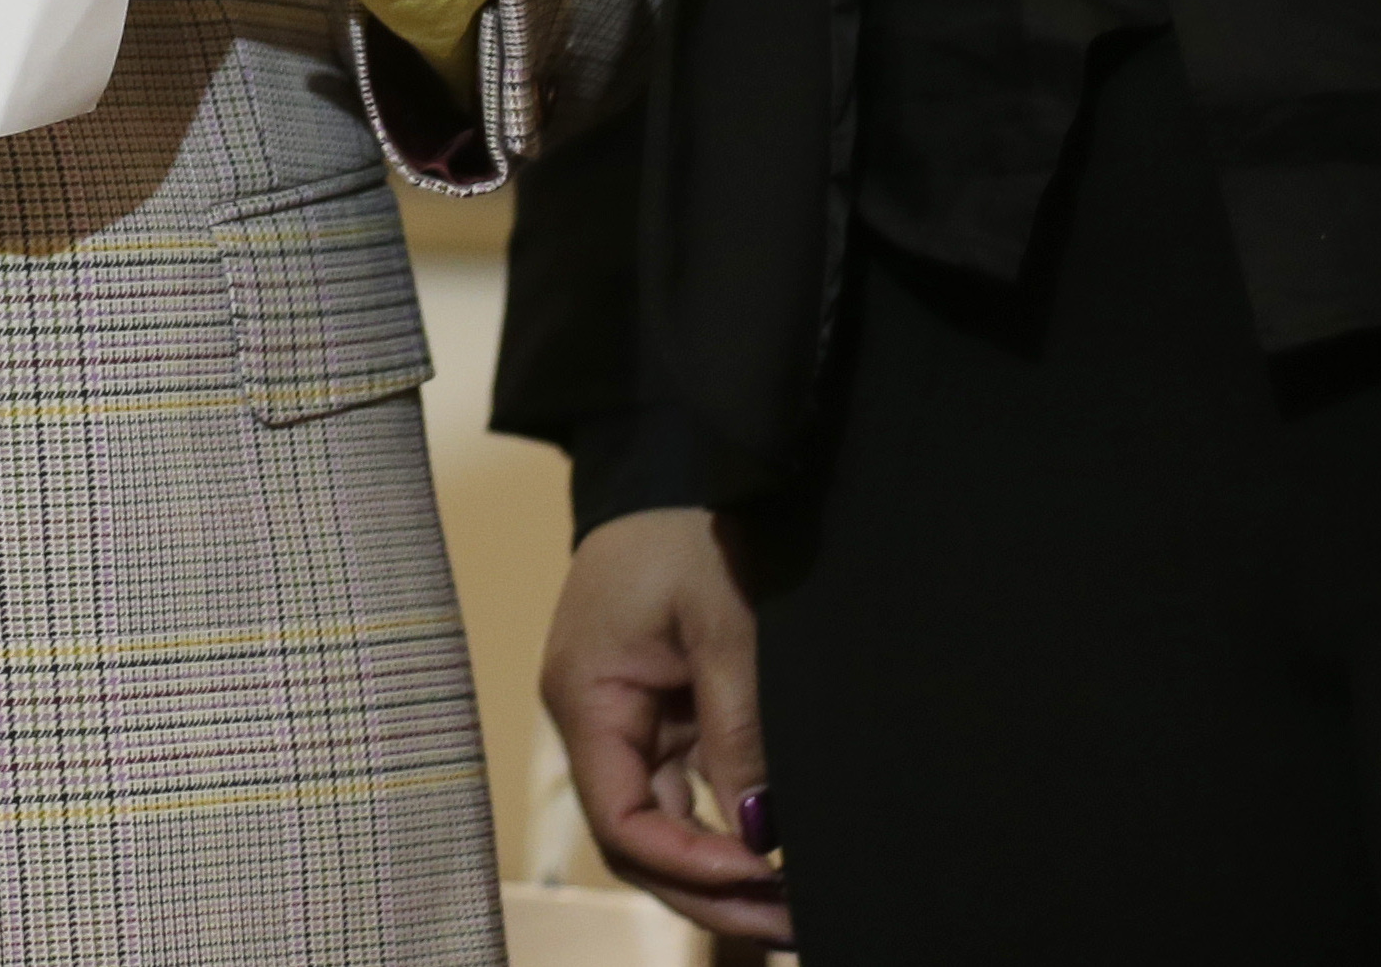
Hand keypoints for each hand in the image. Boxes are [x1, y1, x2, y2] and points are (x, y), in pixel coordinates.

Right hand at [541, 507, 793, 945]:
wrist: (685, 460)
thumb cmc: (692, 530)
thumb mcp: (723, 625)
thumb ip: (739, 731)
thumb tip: (762, 833)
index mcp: (587, 697)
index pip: (621, 820)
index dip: (688, 866)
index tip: (763, 880)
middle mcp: (596, 719)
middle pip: (637, 840)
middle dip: (710, 891)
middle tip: (792, 924)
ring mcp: (628, 719)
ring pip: (664, 826)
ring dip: (722, 872)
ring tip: (794, 907)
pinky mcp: (662, 713)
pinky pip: (686, 792)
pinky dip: (727, 829)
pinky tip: (775, 858)